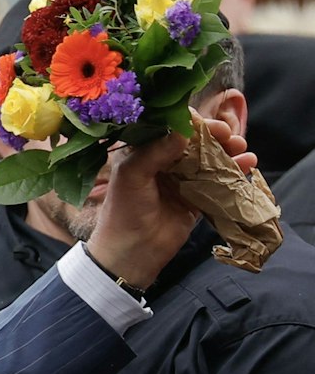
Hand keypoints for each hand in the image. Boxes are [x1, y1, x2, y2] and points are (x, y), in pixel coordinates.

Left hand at [87, 114, 249, 288]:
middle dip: (214, 135)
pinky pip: (218, 180)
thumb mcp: (132, 175)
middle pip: (194, 141)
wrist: (132, 251)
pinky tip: (248, 163)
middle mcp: (163, 162)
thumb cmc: (124, 211)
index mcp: (142, 152)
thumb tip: (183, 130)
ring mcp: (181, 179)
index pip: (168, 128)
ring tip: (242, 147)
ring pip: (209, 158)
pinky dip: (234, 170)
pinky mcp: (197, 197)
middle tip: (229, 135)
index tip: (206, 123)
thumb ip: (155, 152)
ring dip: (227, 151)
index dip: (188, 122)